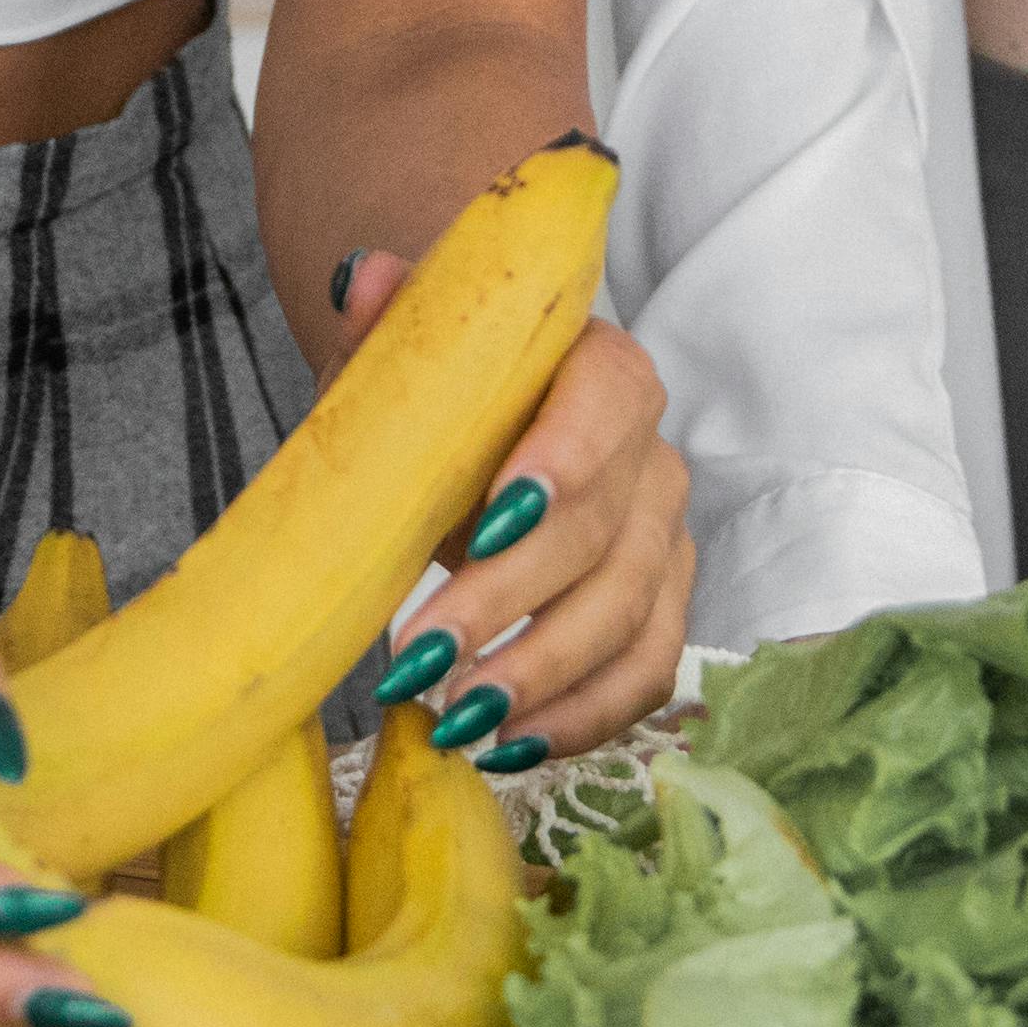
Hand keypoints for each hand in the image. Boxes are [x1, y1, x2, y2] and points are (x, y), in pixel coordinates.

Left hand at [347, 254, 692, 772]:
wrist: (472, 420)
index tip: (482, 523)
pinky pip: (644, 673)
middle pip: (606, 536)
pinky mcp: (657, 607)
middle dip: (510, 606)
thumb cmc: (438, 388)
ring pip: (632, 619)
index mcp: (602, 367)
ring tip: (454, 721)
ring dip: (544, 681)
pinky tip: (506, 747)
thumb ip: (392, 319)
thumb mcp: (405, 353)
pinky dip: (583, 719)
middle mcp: (651, 454)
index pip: (606, 405)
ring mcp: (665, 538)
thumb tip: (362, 279)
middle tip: (414, 659)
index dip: (560, 464)